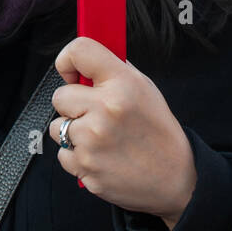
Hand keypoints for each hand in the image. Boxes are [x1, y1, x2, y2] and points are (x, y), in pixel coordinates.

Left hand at [48, 37, 196, 230]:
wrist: (174, 179)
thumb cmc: (158, 131)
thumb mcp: (145, 88)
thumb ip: (113, 71)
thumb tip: (84, 61)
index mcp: (122, 84)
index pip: (80, 51)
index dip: (68, 59)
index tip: (71, 71)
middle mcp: (104, 110)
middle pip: (60, 95)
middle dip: (73, 103)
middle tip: (94, 112)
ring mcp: (92, 142)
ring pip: (57, 127)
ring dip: (73, 131)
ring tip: (100, 137)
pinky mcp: (85, 168)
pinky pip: (63, 154)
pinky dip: (77, 155)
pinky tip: (100, 155)